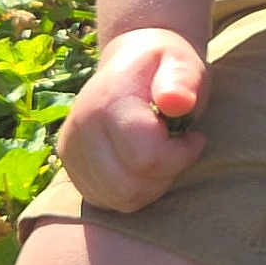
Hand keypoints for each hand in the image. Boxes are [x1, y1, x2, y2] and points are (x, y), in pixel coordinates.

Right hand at [56, 28, 209, 212]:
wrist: (128, 63)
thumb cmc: (164, 66)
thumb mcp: (181, 62)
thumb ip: (183, 79)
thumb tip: (177, 101)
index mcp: (108, 102)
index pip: (146, 157)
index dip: (181, 155)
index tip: (195, 136)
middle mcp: (80, 129)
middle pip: (130, 187)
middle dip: (166, 174)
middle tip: (179, 148)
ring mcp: (71, 152)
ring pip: (119, 200)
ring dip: (152, 185)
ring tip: (163, 153)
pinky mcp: (71, 169)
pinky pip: (108, 202)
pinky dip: (134, 192)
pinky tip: (144, 165)